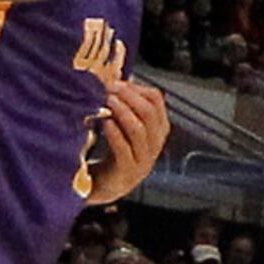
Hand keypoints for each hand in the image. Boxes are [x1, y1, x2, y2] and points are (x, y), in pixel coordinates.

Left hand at [82, 78, 172, 207]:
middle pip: (149, 113)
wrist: (107, 186)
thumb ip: (125, 106)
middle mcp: (155, 144)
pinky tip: (105, 123)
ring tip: (107, 102)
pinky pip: (124, 149)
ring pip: (139, 130)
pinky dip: (115, 133)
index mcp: (158, 129)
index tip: (117, 82)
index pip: (156, 100)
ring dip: (122, 112)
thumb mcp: (126, 127)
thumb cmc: (115, 151)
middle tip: (110, 89)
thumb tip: (112, 77)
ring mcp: (143, 160)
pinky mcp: (128, 172)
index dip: (137, 88)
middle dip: (128, 97)